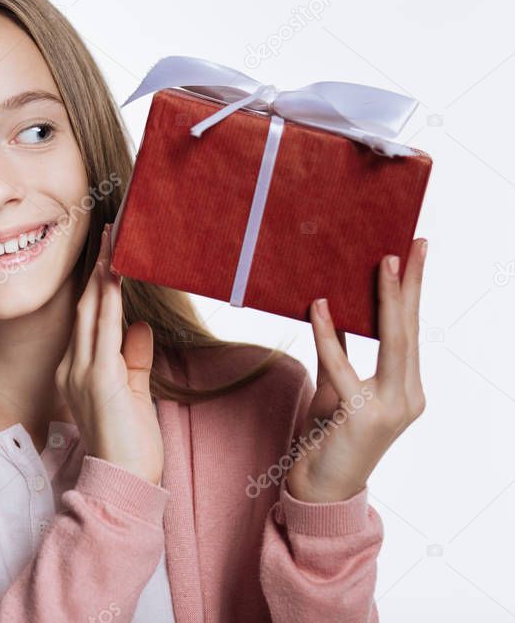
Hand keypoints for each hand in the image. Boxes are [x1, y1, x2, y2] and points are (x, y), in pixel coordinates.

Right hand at [55, 222, 164, 484]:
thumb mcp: (135, 393)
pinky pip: (104, 329)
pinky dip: (110, 299)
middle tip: (108, 232)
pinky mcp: (98, 378)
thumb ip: (134, 358)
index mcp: (80, 370)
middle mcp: (74, 366)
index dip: (98, 286)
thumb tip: (139, 325)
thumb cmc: (130, 445)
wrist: (124, 481)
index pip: (89, 319)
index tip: (108, 256)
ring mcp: (83, 371)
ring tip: (111, 242)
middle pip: (86, 307)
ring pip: (92, 311)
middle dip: (97, 268)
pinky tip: (116, 275)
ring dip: (102, 274)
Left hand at [286, 238, 428, 502]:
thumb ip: (339, 353)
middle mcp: (408, 397)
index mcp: (406, 388)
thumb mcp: (336, 388)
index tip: (415, 254)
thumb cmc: (327, 438)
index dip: (413, 293)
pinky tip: (320, 305)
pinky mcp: (362, 417)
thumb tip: (334, 311)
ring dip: (387, 299)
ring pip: (394, 343)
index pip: (411, 332)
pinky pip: (343, 366)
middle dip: (411, 285)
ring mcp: (390, 409)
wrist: (318, 489)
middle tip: (412, 245)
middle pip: (411, 331)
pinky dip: (330, 334)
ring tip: (384, 262)